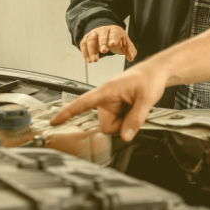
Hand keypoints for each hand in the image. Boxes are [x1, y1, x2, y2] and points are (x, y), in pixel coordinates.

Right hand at [50, 64, 164, 140]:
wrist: (155, 73)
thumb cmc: (148, 78)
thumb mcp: (146, 99)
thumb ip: (136, 118)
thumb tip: (126, 136)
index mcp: (107, 90)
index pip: (82, 102)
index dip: (67, 112)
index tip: (54, 122)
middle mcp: (105, 99)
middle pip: (105, 126)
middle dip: (119, 127)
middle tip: (135, 112)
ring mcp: (110, 106)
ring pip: (112, 127)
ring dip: (124, 124)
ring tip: (135, 108)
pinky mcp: (116, 110)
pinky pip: (118, 125)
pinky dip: (126, 123)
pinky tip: (133, 111)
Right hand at [80, 25, 136, 62]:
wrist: (108, 34)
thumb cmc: (118, 40)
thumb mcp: (126, 44)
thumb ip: (130, 51)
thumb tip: (131, 58)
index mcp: (115, 30)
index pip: (115, 33)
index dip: (114, 38)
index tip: (113, 44)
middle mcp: (104, 30)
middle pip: (102, 35)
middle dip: (102, 43)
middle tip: (104, 52)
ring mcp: (94, 33)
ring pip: (91, 40)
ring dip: (92, 50)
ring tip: (94, 60)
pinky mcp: (87, 38)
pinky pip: (83, 44)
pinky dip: (85, 52)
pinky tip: (88, 60)